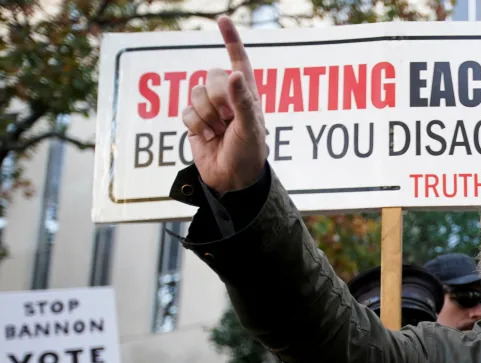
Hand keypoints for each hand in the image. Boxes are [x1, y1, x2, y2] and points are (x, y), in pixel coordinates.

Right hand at [181, 17, 266, 192]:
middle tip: (228, 119)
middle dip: (217, 97)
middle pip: (211, 76)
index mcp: (248, 94)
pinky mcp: (194, 121)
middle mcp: (228, 97)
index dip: (231, 40)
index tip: (223, 20)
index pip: (239, 61)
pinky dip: (196, 125)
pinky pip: (185, 110)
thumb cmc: (249, 154)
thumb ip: (243, 101)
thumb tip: (235, 74)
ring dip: (206, 115)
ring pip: (195, 93)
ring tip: (219, 132)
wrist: (232, 179)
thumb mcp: (251, 128)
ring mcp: (210, 108)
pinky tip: (208, 138)